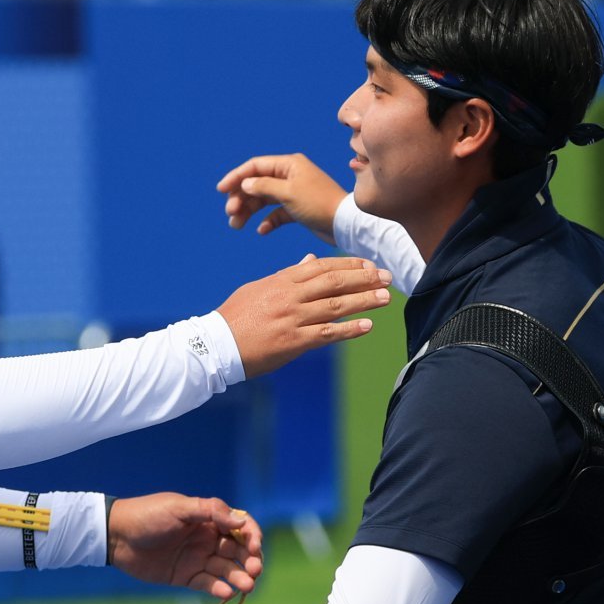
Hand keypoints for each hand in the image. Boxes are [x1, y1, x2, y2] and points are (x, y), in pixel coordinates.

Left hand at [107, 493, 262, 599]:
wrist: (117, 535)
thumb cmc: (147, 514)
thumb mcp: (178, 507)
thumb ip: (209, 511)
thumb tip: (239, 520)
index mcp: (207, 518)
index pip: (239, 526)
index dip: (252, 535)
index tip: (255, 546)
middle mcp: (207, 538)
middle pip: (238, 550)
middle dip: (250, 559)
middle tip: (254, 569)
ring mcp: (198, 558)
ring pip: (226, 569)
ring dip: (239, 577)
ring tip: (246, 585)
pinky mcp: (186, 576)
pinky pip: (208, 584)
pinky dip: (219, 588)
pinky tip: (226, 591)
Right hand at [217, 153, 346, 242]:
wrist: (344, 224)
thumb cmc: (318, 204)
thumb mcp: (288, 193)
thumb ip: (263, 186)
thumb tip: (245, 183)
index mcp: (289, 165)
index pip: (255, 166)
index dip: (236, 177)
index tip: (221, 190)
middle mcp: (290, 176)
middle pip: (256, 184)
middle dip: (241, 198)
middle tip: (231, 213)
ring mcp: (293, 192)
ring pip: (263, 200)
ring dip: (248, 212)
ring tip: (236, 225)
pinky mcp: (297, 210)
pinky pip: (276, 214)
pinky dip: (267, 221)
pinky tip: (262, 231)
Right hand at [218, 255, 390, 377]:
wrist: (216, 343)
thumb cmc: (236, 315)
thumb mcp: (260, 288)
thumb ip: (287, 275)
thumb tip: (310, 260)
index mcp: (281, 280)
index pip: (321, 266)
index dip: (348, 264)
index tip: (368, 264)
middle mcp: (289, 296)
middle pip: (334, 282)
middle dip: (364, 278)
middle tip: (387, 277)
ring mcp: (292, 318)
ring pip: (335, 306)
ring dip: (363, 301)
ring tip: (385, 298)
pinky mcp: (292, 341)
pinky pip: (326, 334)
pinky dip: (349, 330)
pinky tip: (367, 326)